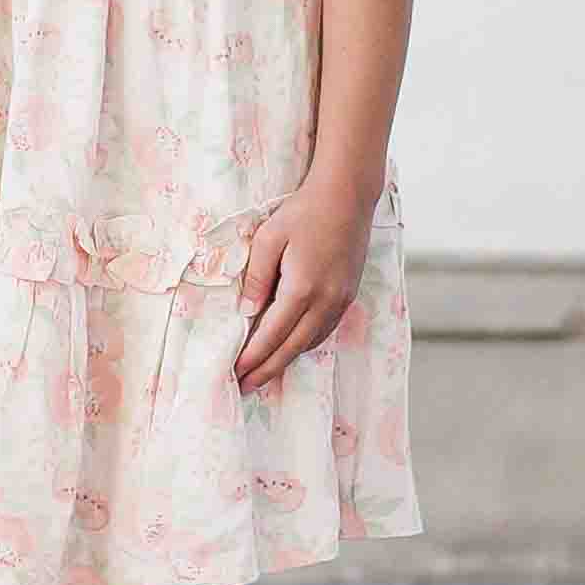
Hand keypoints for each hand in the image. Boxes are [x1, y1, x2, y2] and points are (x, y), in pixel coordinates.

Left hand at [231, 178, 373, 395]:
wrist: (347, 197)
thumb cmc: (303, 212)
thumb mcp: (269, 239)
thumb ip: (256, 277)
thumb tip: (246, 312)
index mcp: (302, 289)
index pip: (272, 335)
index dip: (253, 357)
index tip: (235, 372)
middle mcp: (325, 301)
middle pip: (293, 348)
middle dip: (268, 370)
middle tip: (246, 387)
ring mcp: (341, 301)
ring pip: (311, 343)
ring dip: (286, 360)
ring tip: (264, 373)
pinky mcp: (348, 296)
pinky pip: (324, 330)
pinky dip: (305, 345)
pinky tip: (291, 347)